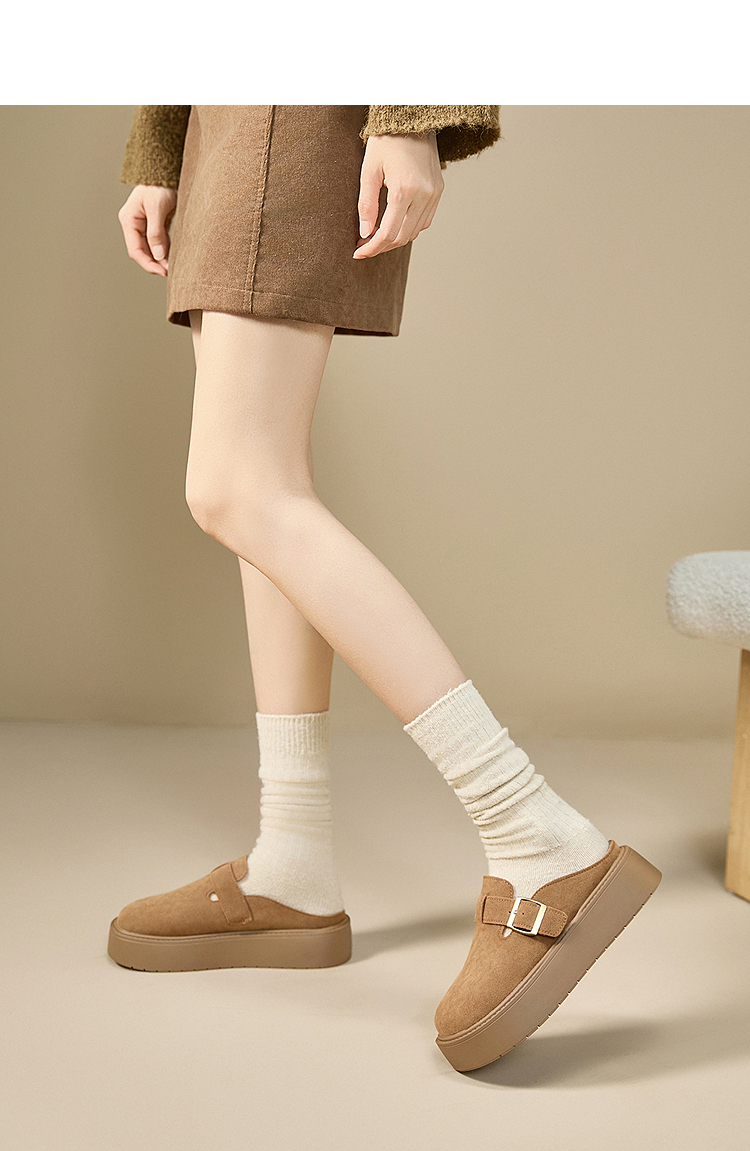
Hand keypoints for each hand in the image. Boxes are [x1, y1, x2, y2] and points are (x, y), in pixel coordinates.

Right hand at [117, 184, 177, 275]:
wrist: (166, 169)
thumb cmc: (159, 184)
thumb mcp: (157, 208)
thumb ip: (156, 232)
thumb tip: (158, 255)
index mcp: (129, 220)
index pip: (135, 250)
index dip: (148, 263)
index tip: (162, 271)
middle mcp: (134, 224)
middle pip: (143, 251)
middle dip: (155, 263)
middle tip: (170, 272)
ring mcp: (145, 224)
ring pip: (152, 248)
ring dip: (161, 258)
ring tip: (174, 266)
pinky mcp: (156, 223)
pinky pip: (160, 241)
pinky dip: (166, 250)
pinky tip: (174, 256)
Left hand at [354, 131, 443, 258]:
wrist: (413, 120)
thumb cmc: (387, 141)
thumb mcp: (368, 170)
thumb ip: (366, 204)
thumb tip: (365, 233)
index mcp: (403, 189)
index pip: (388, 233)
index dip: (372, 247)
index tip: (358, 252)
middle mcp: (423, 195)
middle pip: (402, 237)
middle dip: (382, 246)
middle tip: (364, 246)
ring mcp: (434, 194)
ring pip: (414, 232)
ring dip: (395, 239)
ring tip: (377, 235)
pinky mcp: (438, 191)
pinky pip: (425, 221)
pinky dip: (409, 228)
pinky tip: (394, 224)